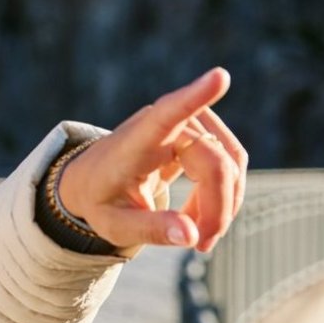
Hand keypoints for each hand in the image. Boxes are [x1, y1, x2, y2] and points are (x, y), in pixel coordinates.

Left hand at [57, 68, 246, 251]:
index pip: (167, 114)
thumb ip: (150, 229)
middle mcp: (162, 125)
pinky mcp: (199, 132)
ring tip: (198, 235)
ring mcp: (184, 124)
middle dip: (218, 208)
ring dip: (225, 202)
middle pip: (215, 161)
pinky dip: (225, 193)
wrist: (92, 181)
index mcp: (134, 142)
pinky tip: (200, 217)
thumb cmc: (101, 200)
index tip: (220, 77)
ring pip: (231, 160)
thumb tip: (191, 236)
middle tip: (201, 245)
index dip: (194, 97)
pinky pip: (231, 161)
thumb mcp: (114, 225)